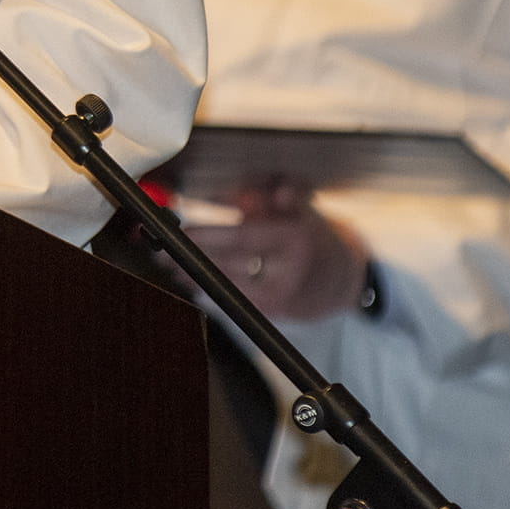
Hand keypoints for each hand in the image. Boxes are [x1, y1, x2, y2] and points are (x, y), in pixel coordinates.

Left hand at [188, 179, 368, 322]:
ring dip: (196, 277)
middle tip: (164, 251)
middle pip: (231, 264)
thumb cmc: (312, 236)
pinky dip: (214, 292)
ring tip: (171, 267)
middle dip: (193, 258)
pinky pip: (237, 303)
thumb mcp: (297, 208)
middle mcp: (291, 270)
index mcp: (296, 237)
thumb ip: (265, 198)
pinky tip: (194, 284)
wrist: (345, 279)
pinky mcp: (278, 314)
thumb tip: (233, 194)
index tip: (182, 230)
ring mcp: (285, 296)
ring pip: (230, 286)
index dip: (209, 235)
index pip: (243, 237)